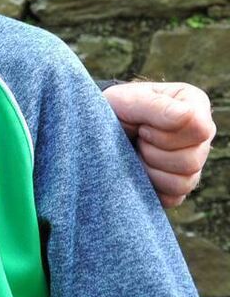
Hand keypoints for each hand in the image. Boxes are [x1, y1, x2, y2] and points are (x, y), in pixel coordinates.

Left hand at [103, 81, 215, 208]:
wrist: (97, 130)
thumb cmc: (114, 109)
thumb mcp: (127, 99)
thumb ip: (157, 105)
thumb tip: (189, 118)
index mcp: (194, 106)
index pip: (198, 129)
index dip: (164, 132)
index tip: (142, 124)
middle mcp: (200, 136)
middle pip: (192, 160)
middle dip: (153, 150)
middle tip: (137, 138)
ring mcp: (193, 162)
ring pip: (184, 182)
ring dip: (151, 167)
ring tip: (137, 151)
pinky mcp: (180, 186)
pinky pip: (174, 197)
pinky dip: (151, 185)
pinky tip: (139, 168)